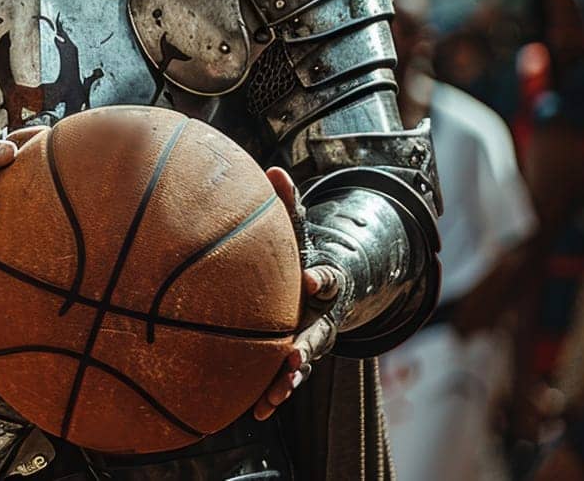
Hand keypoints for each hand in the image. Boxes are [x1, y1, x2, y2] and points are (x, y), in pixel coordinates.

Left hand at [252, 166, 350, 420]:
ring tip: (275, 394)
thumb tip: (273, 169)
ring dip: (290, 380)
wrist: (322, 288)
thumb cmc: (303, 254)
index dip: (321, 277)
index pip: (328, 277)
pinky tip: (256, 412)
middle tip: (292, 354)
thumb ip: (288, 204)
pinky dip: (272, 396)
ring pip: (303, 364)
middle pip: (319, 334)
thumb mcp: (299, 229)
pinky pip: (284, 380)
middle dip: (307, 346)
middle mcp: (323, 316)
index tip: (310, 277)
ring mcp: (311, 341)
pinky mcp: (295, 359)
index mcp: (326, 281)